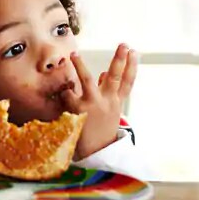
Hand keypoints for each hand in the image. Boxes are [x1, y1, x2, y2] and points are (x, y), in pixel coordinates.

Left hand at [61, 43, 137, 159]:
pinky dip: (65, 91)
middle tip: (123, 45)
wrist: (95, 154)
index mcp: (116, 103)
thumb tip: (105, 74)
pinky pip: (69, 94)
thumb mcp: (109, 112)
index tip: (135, 51)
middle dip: (120, 60)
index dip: (132, 66)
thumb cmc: (100, 131)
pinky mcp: (78, 109)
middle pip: (116, 77)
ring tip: (75, 53)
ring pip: (87, 80)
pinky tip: (64, 90)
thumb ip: (108, 93)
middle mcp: (107, 102)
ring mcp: (93, 105)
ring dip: (80, 65)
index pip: (128, 82)